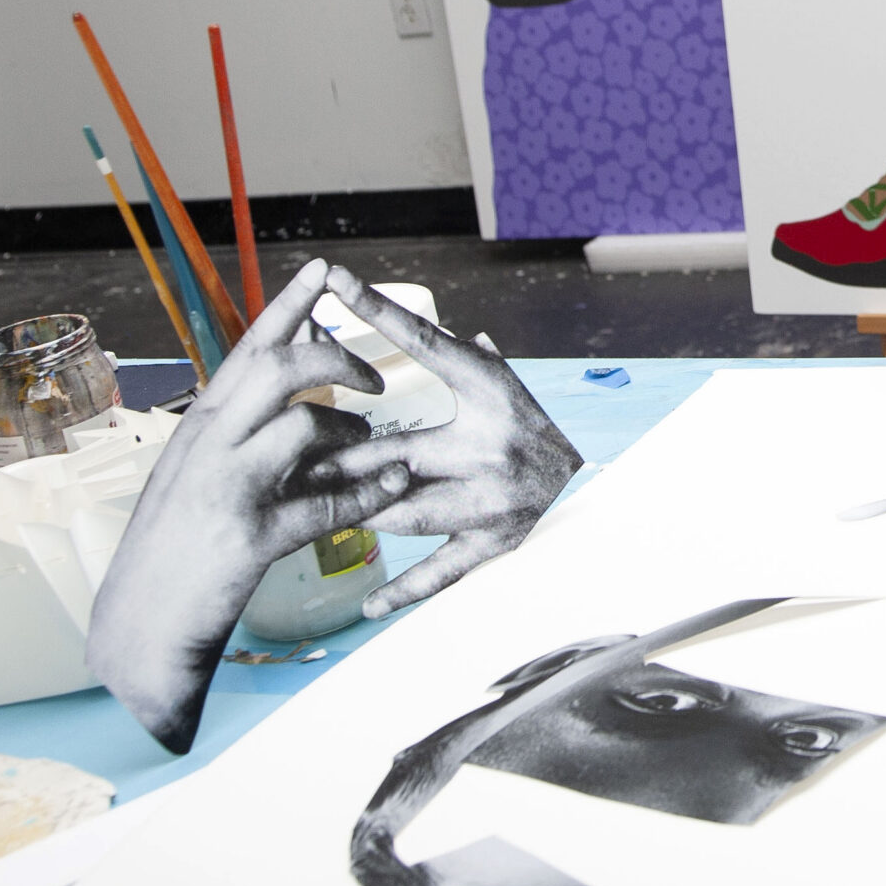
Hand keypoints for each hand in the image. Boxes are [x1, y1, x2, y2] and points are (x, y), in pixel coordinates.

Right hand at [86, 258, 409, 751]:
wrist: (142, 621)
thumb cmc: (178, 542)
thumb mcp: (200, 474)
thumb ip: (242, 433)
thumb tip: (295, 398)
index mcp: (201, 424)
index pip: (249, 349)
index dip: (289, 306)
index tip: (324, 268)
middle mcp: (209, 444)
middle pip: (282, 370)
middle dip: (339, 364)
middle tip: (377, 382)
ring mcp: (227, 488)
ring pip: (306, 427)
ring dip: (355, 434)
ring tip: (376, 449)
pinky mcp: (250, 536)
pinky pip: (327, 503)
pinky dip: (368, 495)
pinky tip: (391, 491)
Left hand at [301, 267, 581, 616]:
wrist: (599, 484)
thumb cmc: (538, 427)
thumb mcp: (505, 384)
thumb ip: (466, 358)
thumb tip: (430, 325)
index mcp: (493, 392)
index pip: (427, 344)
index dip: (379, 311)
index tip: (335, 280)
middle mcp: (494, 444)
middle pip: (395, 452)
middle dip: (337, 459)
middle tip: (286, 459)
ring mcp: (494, 499)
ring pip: (405, 512)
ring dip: (357, 513)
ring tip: (308, 516)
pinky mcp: (496, 543)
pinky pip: (440, 571)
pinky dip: (403, 589)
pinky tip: (369, 605)